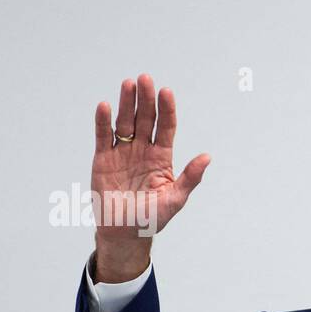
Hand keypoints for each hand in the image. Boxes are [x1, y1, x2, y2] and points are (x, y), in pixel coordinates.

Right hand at [90, 73, 209, 280]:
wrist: (124, 232)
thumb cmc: (152, 218)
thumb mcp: (175, 199)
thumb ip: (190, 177)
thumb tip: (208, 157)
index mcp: (162, 158)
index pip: (166, 128)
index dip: (167, 110)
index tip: (166, 92)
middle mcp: (143, 150)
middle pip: (145, 119)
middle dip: (146, 99)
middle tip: (145, 79)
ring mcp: (123, 152)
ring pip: (125, 122)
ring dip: (126, 104)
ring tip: (128, 85)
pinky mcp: (103, 159)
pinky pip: (103, 136)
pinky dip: (103, 122)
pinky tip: (105, 106)